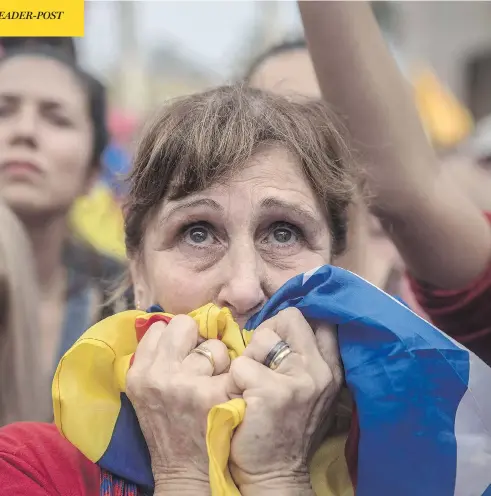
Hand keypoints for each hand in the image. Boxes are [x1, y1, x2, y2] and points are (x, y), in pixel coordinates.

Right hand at [126, 315, 230, 493]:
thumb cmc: (168, 426)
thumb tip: (175, 326)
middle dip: (195, 337)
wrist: (186, 470)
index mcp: (139, 373)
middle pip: (184, 323)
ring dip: (218, 359)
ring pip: (214, 344)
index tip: (181, 353)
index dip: (175, 338)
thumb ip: (155, 358)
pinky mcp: (214, 393)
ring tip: (212, 382)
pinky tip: (227, 392)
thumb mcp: (146, 391)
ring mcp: (188, 384)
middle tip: (199, 361)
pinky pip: (232, 362)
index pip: (160, 327)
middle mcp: (159, 375)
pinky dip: (234, 374)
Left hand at [228, 308, 341, 494]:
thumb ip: (303, 360)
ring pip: (261, 338)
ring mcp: (298, 380)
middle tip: (259, 356)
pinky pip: (240, 365)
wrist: (275, 475)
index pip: (320, 321)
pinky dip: (233, 382)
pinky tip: (240, 401)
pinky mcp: (271, 391)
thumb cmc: (284, 429)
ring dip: (248, 359)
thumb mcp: (308, 393)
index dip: (292, 324)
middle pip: (290, 318)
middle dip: (269, 331)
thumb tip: (281, 326)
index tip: (278, 340)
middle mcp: (319, 370)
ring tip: (249, 385)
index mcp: (330, 369)